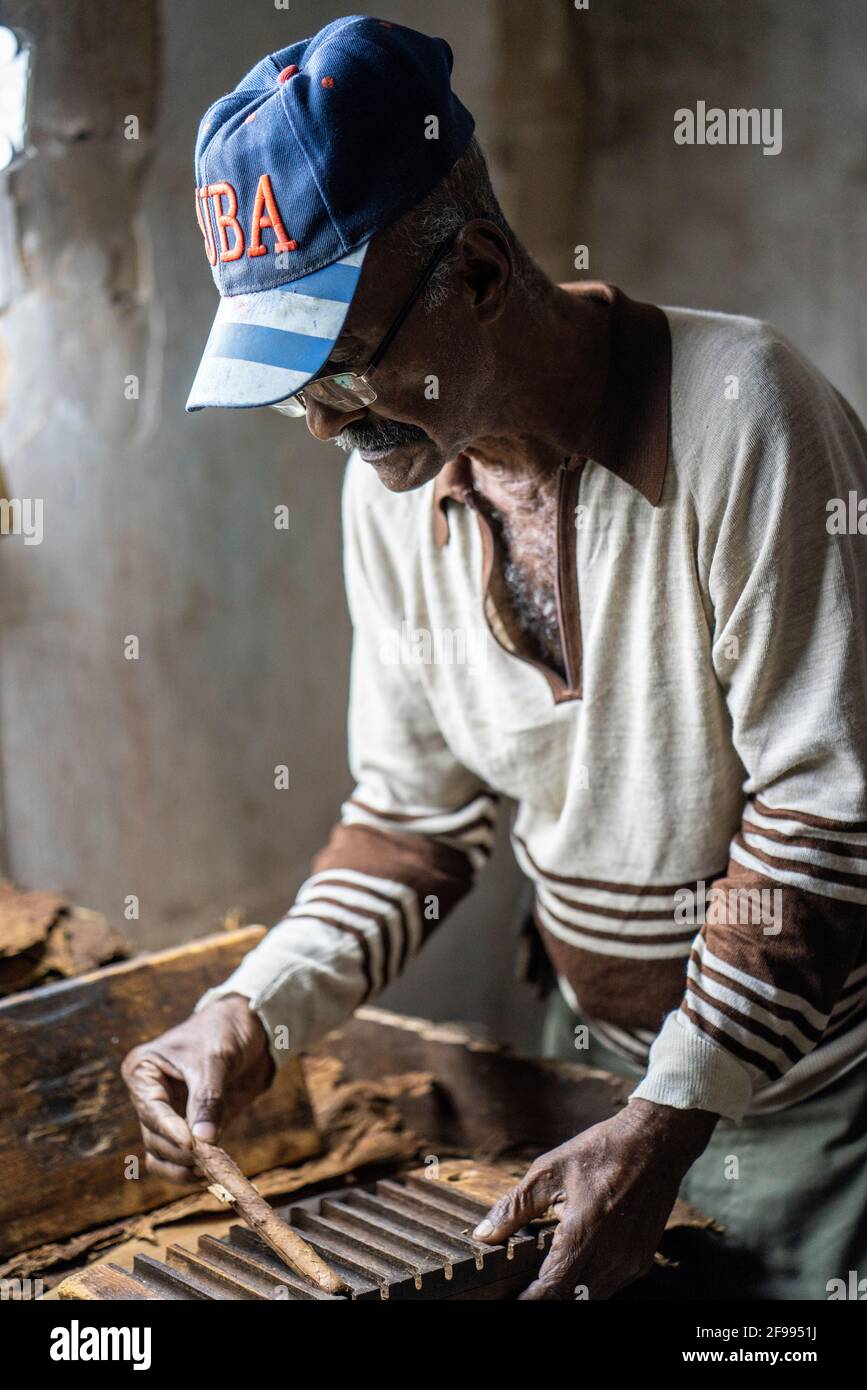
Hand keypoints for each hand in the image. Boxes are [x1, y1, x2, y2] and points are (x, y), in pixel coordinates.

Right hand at [121, 993, 274, 1184]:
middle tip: (210, 1160)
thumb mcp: (216, 1060)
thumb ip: (208, 1099)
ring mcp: (166, 1115)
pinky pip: (177, 1160)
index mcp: (142, 1071)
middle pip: (154, 1138)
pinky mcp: (185, 1128)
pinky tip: (211, 1175)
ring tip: (210, 1171)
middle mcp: (148, 1096)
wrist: (249, 1028)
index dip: (169, 1130)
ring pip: (160, 1156)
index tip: (191, 1145)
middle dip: (181, 1152)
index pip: (150, 1110)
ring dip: (182, 1169)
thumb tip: (203, 1142)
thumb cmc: (224, 1032)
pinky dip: (189, 1172)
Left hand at [472, 1099, 718, 1299]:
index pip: (552, 1288)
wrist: (655, 1144)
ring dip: (569, 1290)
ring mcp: (630, 1262)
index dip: (528, 1300)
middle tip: (521, 1286)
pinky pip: (610, 1284)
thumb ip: (514, 1208)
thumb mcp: (549, 1172)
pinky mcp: (641, 1261)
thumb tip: (483, 1235)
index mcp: (585, 1232)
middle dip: (546, 1297)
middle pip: (572, 1298)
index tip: (507, 1299)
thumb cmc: (600, 1152)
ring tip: (544, 1277)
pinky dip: (589, 1282)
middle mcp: (611, 1255)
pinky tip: (575, 1265)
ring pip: (592, 1295)